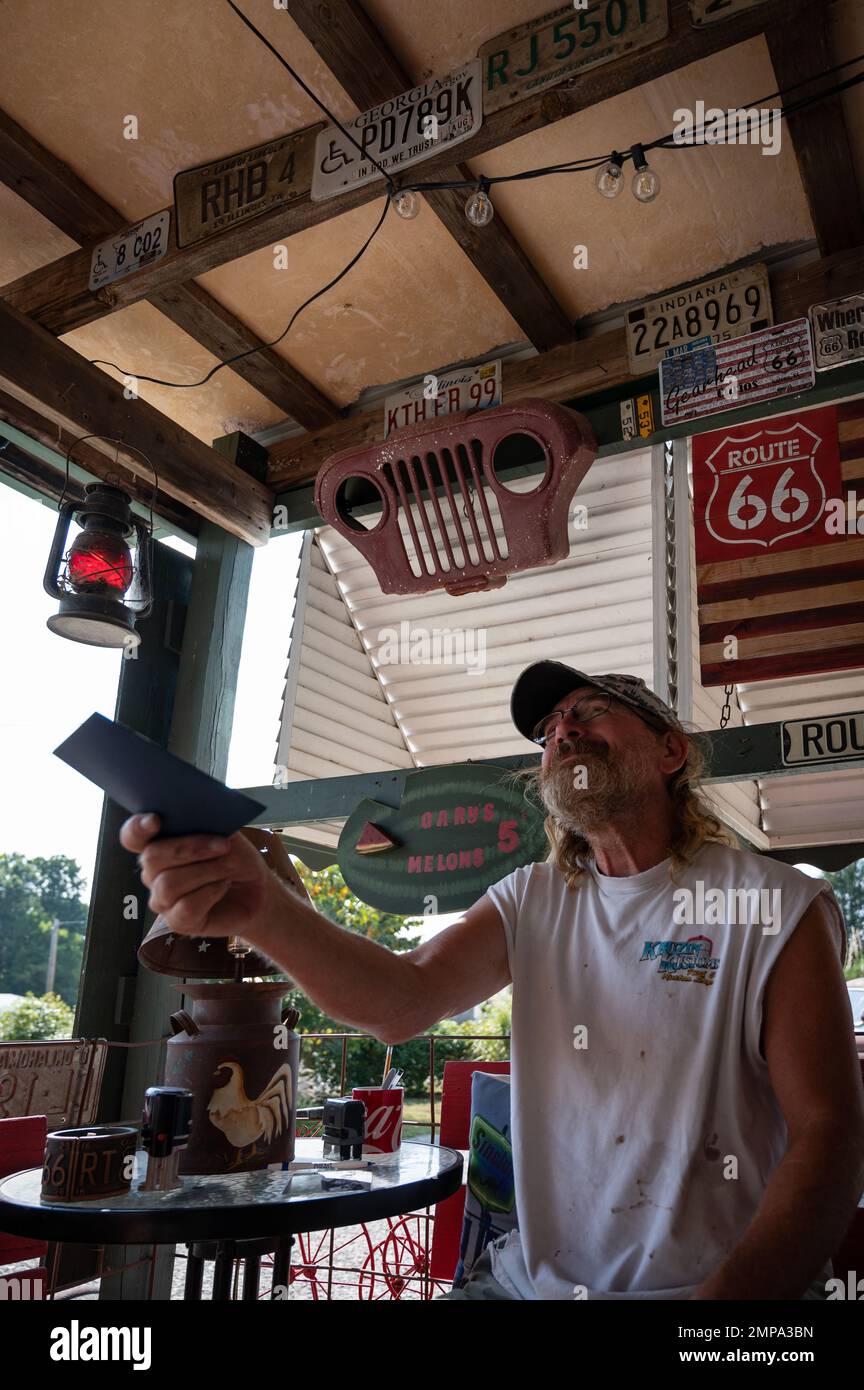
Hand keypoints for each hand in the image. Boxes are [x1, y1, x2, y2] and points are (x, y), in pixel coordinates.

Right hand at [120, 813, 276, 937]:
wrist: (256, 890)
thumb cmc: (236, 858)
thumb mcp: (226, 834)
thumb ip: (206, 824)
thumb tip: (195, 814)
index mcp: (158, 845)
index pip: (132, 836)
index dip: (136, 828)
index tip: (155, 820)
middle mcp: (153, 873)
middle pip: (152, 857)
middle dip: (191, 848)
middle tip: (224, 846)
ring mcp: (162, 899)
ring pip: (169, 884)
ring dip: (205, 872)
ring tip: (228, 868)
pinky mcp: (178, 922)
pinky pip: (186, 906)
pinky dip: (210, 892)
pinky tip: (224, 885)